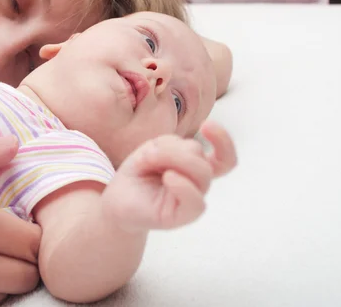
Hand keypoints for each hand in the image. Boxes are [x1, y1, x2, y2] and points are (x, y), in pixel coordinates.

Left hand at [101, 121, 236, 230]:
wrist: (116, 201)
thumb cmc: (137, 175)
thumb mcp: (152, 150)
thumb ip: (172, 146)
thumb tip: (182, 153)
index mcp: (194, 167)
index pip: (224, 158)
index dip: (223, 140)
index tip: (207, 125)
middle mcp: (197, 183)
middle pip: (202, 158)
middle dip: (173, 149)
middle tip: (147, 152)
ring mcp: (192, 199)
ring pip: (202, 173)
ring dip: (172, 159)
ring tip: (147, 161)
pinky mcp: (182, 216)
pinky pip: (196, 202)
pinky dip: (183, 185)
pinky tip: (167, 177)